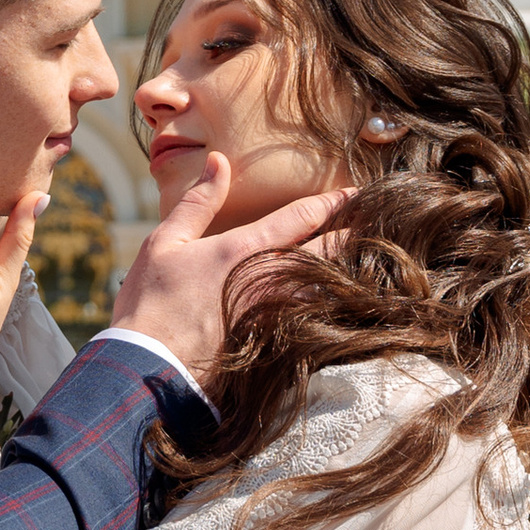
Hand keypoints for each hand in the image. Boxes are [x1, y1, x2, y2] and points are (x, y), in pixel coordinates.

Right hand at [109, 155, 350, 380]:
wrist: (146, 369)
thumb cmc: (149, 302)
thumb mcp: (165, 241)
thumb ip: (198, 201)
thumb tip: (219, 160)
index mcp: (243, 250)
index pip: (300, 218)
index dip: (333, 203)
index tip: (358, 193)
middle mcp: (267, 282)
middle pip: (327, 254)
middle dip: (356, 236)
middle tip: (383, 223)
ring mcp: (274, 318)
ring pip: (326, 291)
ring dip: (351, 275)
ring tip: (373, 263)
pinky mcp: (271, 347)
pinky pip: (313, 324)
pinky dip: (334, 311)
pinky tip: (347, 308)